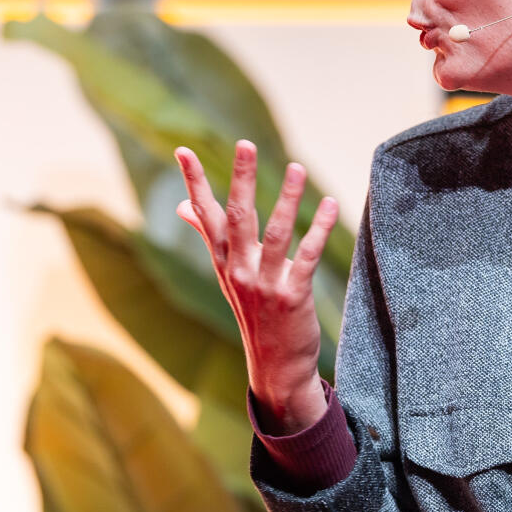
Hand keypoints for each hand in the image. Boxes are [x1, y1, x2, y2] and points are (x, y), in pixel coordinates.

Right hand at [175, 139, 338, 433]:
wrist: (275, 366)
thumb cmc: (254, 311)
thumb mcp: (228, 274)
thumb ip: (208, 235)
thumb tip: (181, 207)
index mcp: (223, 261)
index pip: (205, 215)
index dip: (195, 183)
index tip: (184, 151)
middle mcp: (239, 270)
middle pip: (238, 217)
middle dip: (242, 179)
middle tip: (246, 144)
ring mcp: (265, 285)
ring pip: (277, 234)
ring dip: (288, 199)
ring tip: (298, 167)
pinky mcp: (292, 297)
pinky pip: (307, 257)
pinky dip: (319, 228)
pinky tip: (330, 204)